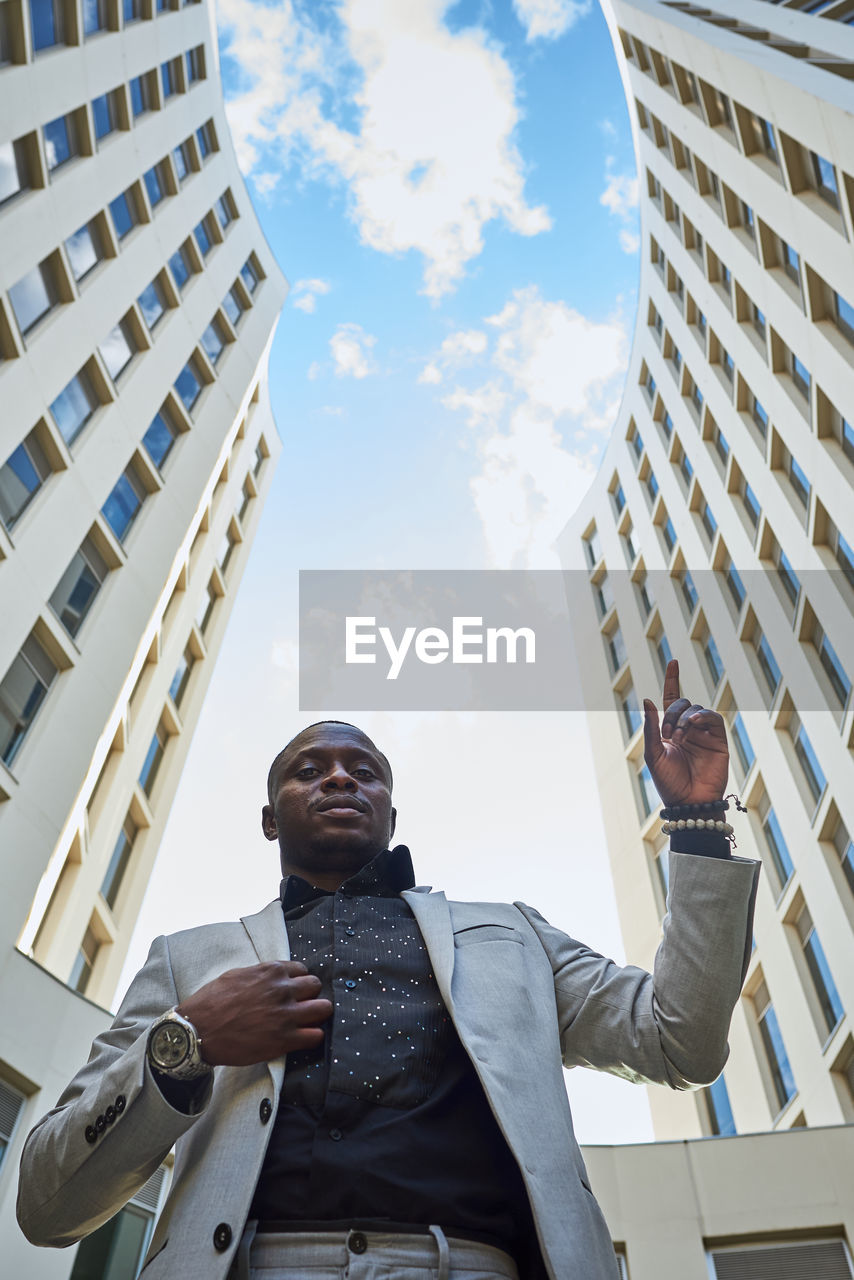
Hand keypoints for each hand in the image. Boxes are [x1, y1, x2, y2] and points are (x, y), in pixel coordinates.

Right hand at [176, 961, 332, 1066]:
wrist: (198, 1031)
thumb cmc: (212, 1002)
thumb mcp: (236, 975)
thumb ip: (260, 974)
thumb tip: (272, 975)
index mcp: (272, 971)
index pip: (302, 970)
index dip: (298, 982)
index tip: (293, 991)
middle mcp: (283, 990)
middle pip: (316, 986)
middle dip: (310, 995)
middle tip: (300, 1005)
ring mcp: (286, 1015)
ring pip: (323, 1009)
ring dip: (317, 1014)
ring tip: (307, 1021)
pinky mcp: (284, 1040)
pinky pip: (316, 1036)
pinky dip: (313, 1037)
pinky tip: (302, 1038)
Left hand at [642, 659, 728, 806]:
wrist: (688, 802)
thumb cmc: (668, 782)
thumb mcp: (653, 754)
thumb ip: (651, 727)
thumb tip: (648, 699)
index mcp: (669, 730)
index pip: (671, 699)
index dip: (672, 680)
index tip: (673, 662)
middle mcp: (687, 729)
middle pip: (681, 703)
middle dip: (672, 714)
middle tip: (668, 735)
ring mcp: (703, 733)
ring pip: (696, 709)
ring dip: (684, 719)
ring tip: (679, 738)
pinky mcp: (718, 740)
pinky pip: (713, 717)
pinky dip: (702, 716)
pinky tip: (693, 725)